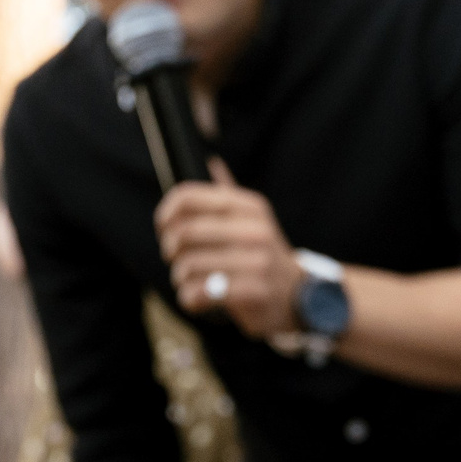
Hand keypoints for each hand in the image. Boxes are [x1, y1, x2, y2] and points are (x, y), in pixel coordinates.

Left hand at [156, 159, 303, 338]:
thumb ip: (228, 195)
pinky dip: (189, 299)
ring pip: (188, 266)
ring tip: (189, 281)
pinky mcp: (254, 292)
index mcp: (249, 206)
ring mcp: (257, 261)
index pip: (189, 197)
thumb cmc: (261, 255)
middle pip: (184, 232)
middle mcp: (255, 229)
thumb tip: (212, 162)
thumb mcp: (252, 220)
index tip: (163, 228)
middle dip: (170, 250)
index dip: (166, 212)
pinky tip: (198, 299)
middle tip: (175, 259)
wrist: (298, 294)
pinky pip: (199, 293)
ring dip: (180, 278)